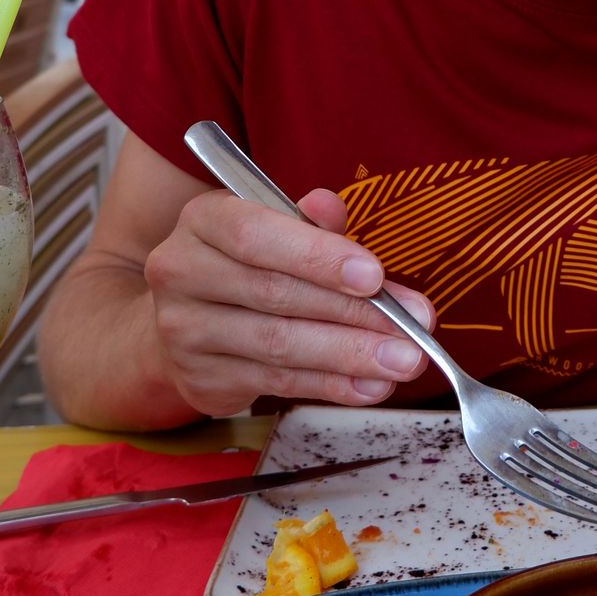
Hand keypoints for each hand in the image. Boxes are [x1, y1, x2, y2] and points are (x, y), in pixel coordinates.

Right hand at [143, 188, 433, 416]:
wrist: (188, 316)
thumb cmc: (249, 261)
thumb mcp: (277, 227)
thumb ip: (312, 223)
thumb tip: (333, 209)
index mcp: (203, 220)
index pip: (256, 236)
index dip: (317, 256)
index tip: (374, 275)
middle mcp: (181, 272)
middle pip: (275, 295)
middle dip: (354, 313)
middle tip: (414, 328)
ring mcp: (184, 330)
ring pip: (278, 345)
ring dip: (350, 356)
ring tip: (403, 361)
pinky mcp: (200, 378)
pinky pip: (276, 382)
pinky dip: (330, 385)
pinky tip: (369, 385)